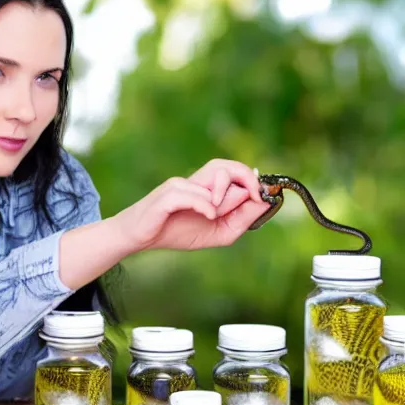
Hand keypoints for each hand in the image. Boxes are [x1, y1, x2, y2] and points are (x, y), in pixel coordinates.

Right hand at [113, 159, 269, 250]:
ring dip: (225, 197)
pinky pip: (194, 196)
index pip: (231, 172)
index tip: (264, 196)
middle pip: (223, 165)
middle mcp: (192, 181)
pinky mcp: (167, 196)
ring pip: (212, 178)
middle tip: (256, 196)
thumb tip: (260, 202)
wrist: (140, 239)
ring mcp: (179, 185)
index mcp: (204, 187)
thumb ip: (239, 219)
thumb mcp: (217, 232)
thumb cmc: (175, 233)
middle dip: (245, 178)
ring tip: (217, 215)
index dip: (252, 180)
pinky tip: (209, 217)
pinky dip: (206, 206)